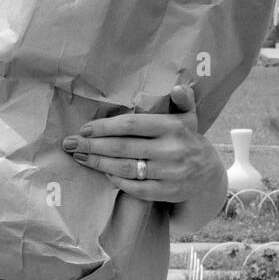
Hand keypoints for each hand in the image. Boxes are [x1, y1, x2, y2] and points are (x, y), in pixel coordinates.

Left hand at [61, 82, 225, 206]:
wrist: (208, 174)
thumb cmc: (187, 140)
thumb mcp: (189, 118)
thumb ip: (183, 100)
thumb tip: (178, 87)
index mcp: (173, 127)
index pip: (131, 125)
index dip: (104, 127)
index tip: (84, 129)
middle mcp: (171, 150)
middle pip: (123, 147)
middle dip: (92, 145)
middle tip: (69, 144)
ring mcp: (170, 173)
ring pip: (125, 168)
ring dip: (98, 163)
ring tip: (79, 157)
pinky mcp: (167, 192)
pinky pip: (135, 188)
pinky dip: (117, 180)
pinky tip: (103, 173)